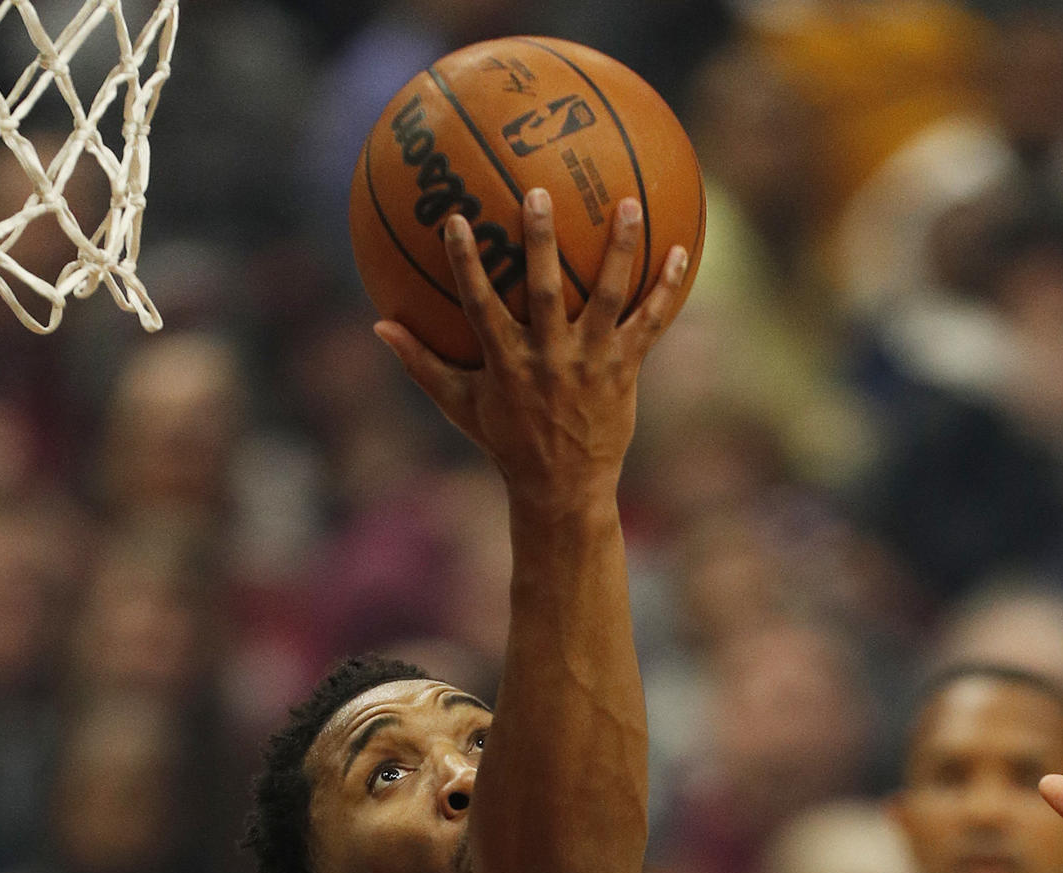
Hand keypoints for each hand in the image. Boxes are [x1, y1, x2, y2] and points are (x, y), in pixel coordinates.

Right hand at [374, 188, 688, 510]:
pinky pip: (649, 322)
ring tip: (629, 203)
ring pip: (608, 298)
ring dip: (619, 251)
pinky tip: (682, 250)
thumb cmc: (508, 443)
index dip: (468, 264)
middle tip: (538, 194)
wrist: (564, 488)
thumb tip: (380, 326)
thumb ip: (422, 364)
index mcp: (507, 363)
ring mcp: (591, 362)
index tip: (457, 220)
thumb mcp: (461, 406)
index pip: (481, 305)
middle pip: (546, 291)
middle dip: (540, 243)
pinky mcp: (624, 370)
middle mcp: (550, 358)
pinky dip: (667, 289)